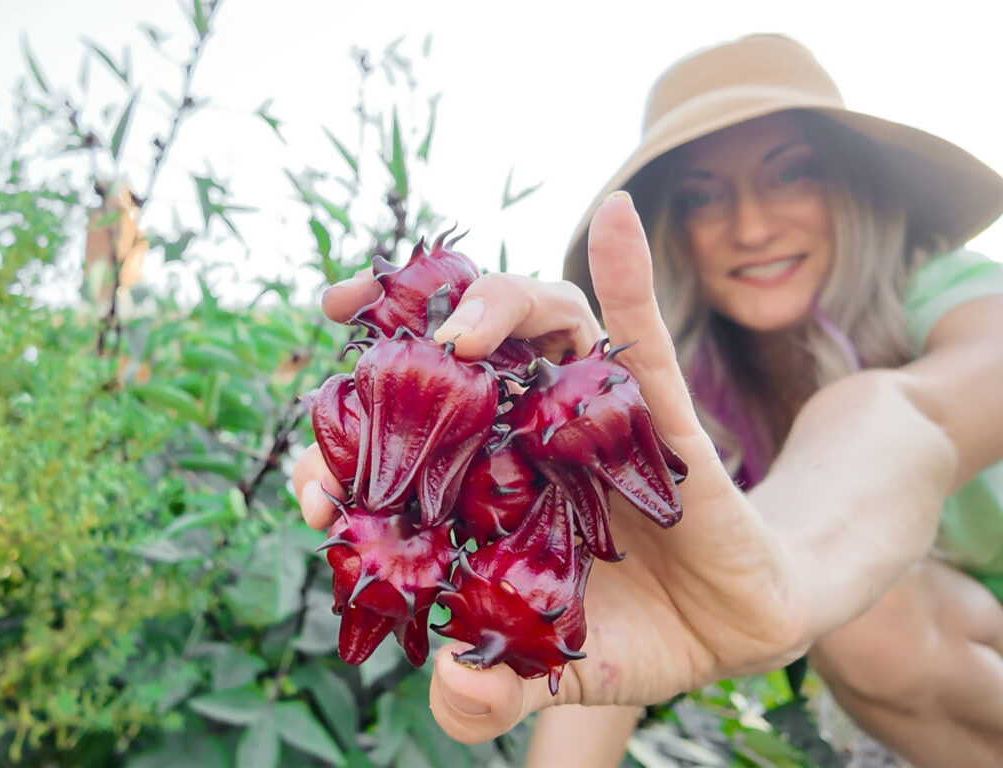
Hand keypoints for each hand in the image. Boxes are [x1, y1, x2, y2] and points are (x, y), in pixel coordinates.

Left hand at [294, 192, 806, 742]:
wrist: (731, 626)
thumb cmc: (634, 634)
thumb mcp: (557, 669)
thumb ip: (499, 686)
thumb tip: (450, 693)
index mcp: (487, 486)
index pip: (405, 451)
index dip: (350, 460)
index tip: (313, 493)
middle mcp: (530, 433)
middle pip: (457, 363)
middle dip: (399, 346)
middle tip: (348, 332)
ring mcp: (592, 411)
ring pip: (539, 324)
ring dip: (495, 305)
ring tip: (458, 331)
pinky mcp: (661, 409)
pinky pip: (644, 332)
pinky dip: (629, 274)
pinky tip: (620, 216)